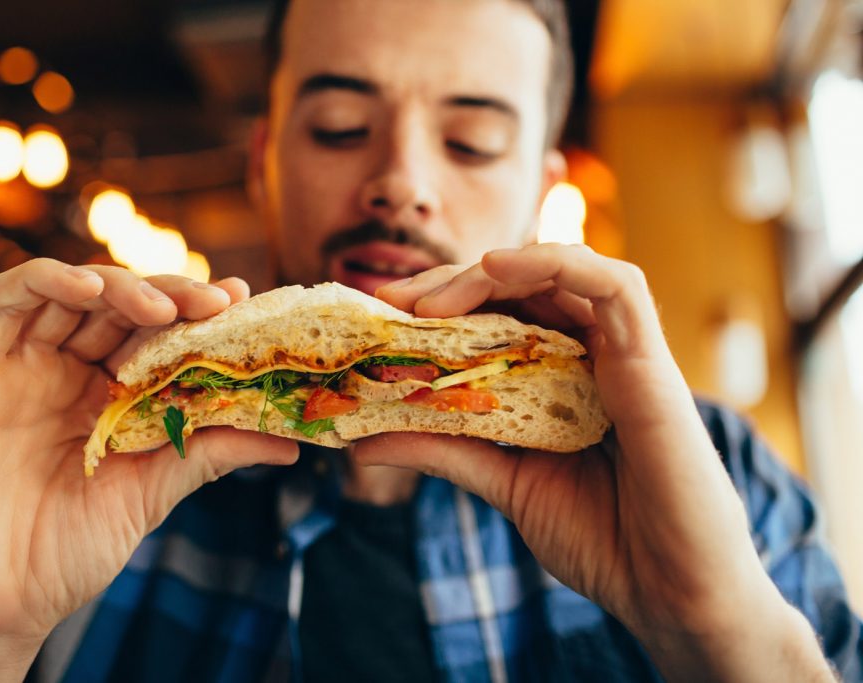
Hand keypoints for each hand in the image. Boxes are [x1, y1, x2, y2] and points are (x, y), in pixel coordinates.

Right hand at [0, 259, 297, 678]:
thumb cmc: (69, 550)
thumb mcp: (152, 490)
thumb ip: (210, 451)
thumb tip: (291, 443)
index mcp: (107, 393)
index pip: (153, 331)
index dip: (194, 310)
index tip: (240, 300)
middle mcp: (64, 370)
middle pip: (117, 304)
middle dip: (168, 295)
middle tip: (214, 303)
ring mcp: (18, 365)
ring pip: (67, 291)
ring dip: (119, 285)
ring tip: (163, 307)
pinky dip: (45, 281)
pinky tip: (90, 289)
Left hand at [364, 245, 830, 680]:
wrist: (671, 595)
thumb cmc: (602, 538)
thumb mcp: (504, 481)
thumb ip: (442, 450)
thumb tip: (358, 442)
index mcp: (561, 377)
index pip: (502, 314)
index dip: (442, 304)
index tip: (382, 313)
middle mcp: (594, 356)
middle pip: (526, 286)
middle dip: (453, 283)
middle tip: (392, 298)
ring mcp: (626, 355)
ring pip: (565, 272)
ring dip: (493, 271)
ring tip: (430, 297)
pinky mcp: (653, 364)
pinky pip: (618, 288)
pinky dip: (558, 264)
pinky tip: (496, 268)